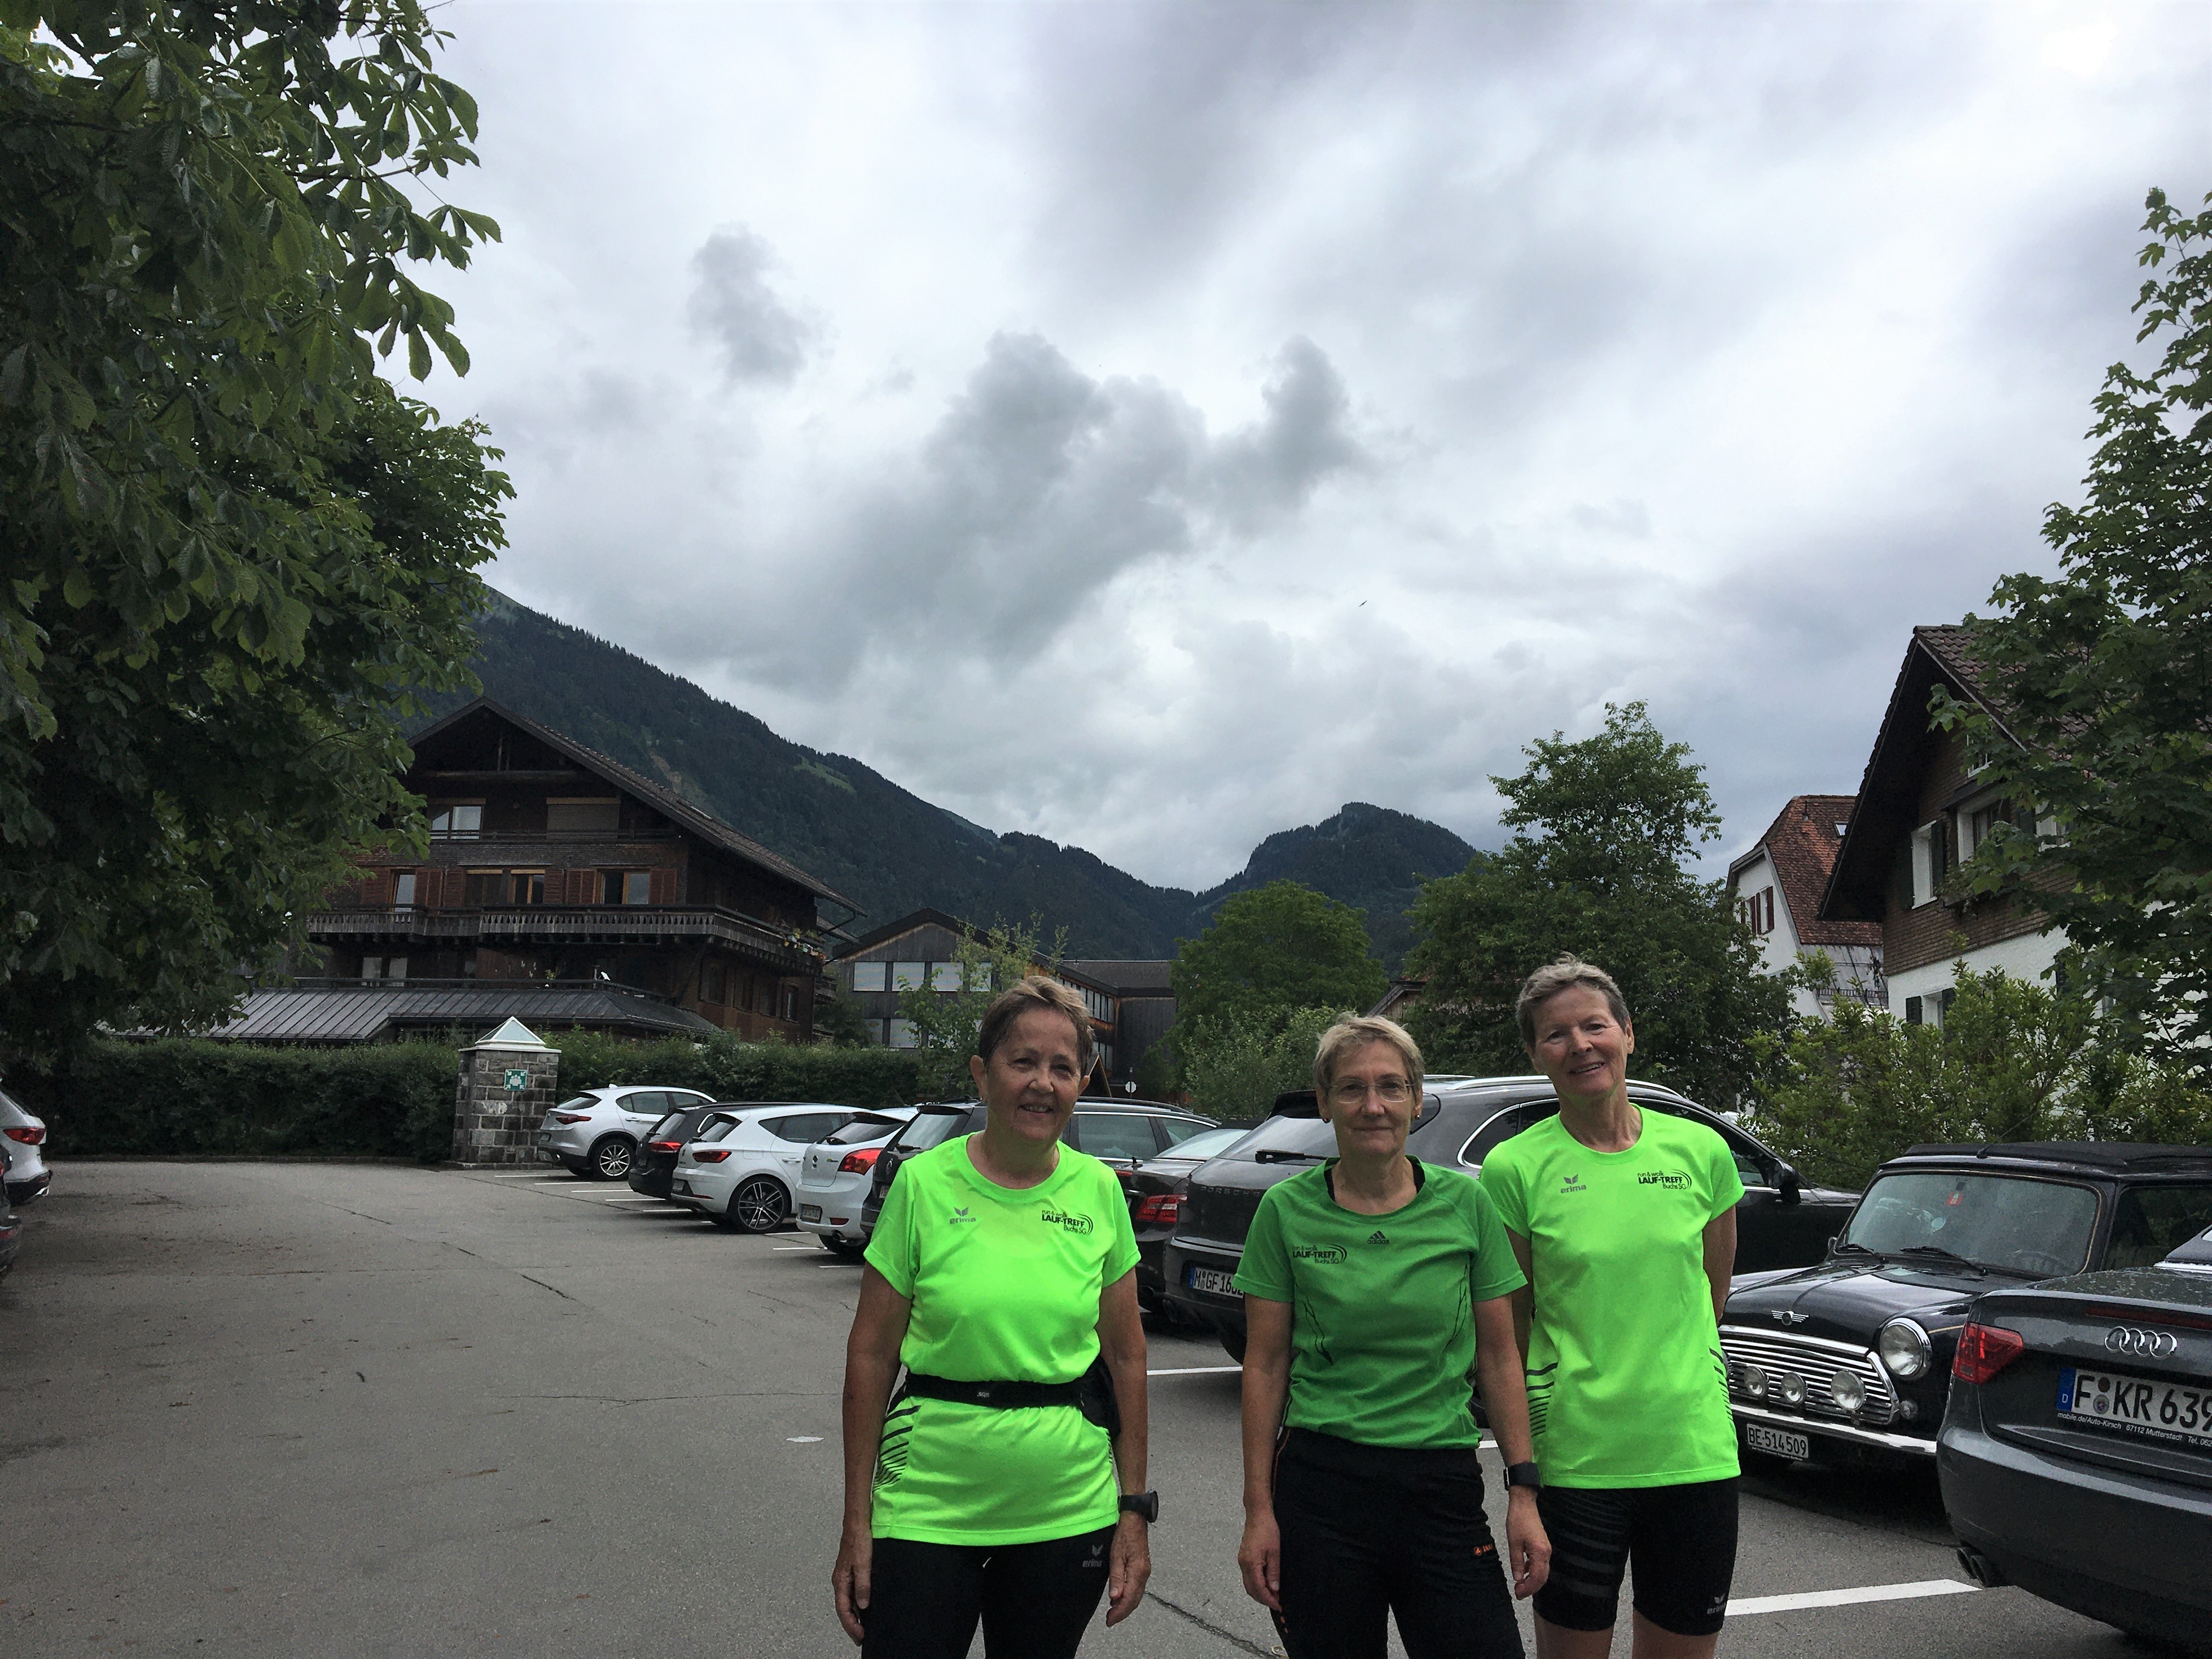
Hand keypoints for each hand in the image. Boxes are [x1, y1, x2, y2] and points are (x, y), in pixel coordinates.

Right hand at [832, 1526, 872, 1644]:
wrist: (857, 1521)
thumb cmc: (858, 1539)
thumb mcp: (863, 1564)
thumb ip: (863, 1585)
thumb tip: (863, 1605)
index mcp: (840, 1581)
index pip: (843, 1610)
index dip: (851, 1625)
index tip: (860, 1636)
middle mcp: (840, 1580)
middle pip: (843, 1608)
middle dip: (851, 1624)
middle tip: (861, 1637)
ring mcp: (845, 1575)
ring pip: (847, 1601)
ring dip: (854, 1615)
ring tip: (863, 1626)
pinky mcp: (851, 1570)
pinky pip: (852, 1592)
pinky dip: (857, 1603)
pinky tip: (865, 1606)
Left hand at [1106, 1511, 1150, 1625]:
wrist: (1135, 1521)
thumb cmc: (1124, 1536)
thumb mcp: (1116, 1556)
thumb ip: (1116, 1578)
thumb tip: (1115, 1598)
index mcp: (1138, 1573)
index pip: (1129, 1599)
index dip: (1119, 1612)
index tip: (1109, 1621)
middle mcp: (1144, 1575)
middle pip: (1135, 1600)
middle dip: (1122, 1612)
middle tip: (1110, 1620)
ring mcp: (1145, 1572)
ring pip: (1137, 1595)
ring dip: (1126, 1605)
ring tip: (1113, 1611)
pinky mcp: (1143, 1568)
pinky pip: (1137, 1588)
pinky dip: (1129, 1596)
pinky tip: (1120, 1597)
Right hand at [1237, 1509, 1281, 1610]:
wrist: (1257, 1515)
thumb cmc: (1267, 1530)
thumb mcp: (1275, 1552)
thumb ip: (1273, 1572)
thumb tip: (1274, 1589)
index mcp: (1251, 1564)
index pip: (1259, 1589)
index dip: (1269, 1600)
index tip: (1278, 1605)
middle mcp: (1243, 1564)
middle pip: (1251, 1590)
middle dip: (1263, 1599)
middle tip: (1277, 1603)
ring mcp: (1242, 1561)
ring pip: (1248, 1584)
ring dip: (1259, 1593)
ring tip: (1273, 1595)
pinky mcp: (1243, 1558)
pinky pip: (1248, 1577)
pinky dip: (1256, 1584)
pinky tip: (1266, 1583)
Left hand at [1505, 1488, 1549, 1599]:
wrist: (1525, 1504)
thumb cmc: (1518, 1521)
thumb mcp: (1514, 1543)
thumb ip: (1517, 1562)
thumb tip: (1518, 1579)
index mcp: (1540, 1553)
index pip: (1537, 1578)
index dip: (1528, 1589)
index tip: (1517, 1594)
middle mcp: (1547, 1553)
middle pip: (1542, 1577)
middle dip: (1531, 1588)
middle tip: (1518, 1593)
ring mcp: (1546, 1550)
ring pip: (1542, 1571)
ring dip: (1532, 1580)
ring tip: (1520, 1586)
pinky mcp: (1543, 1546)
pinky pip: (1540, 1564)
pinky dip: (1533, 1571)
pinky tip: (1524, 1572)